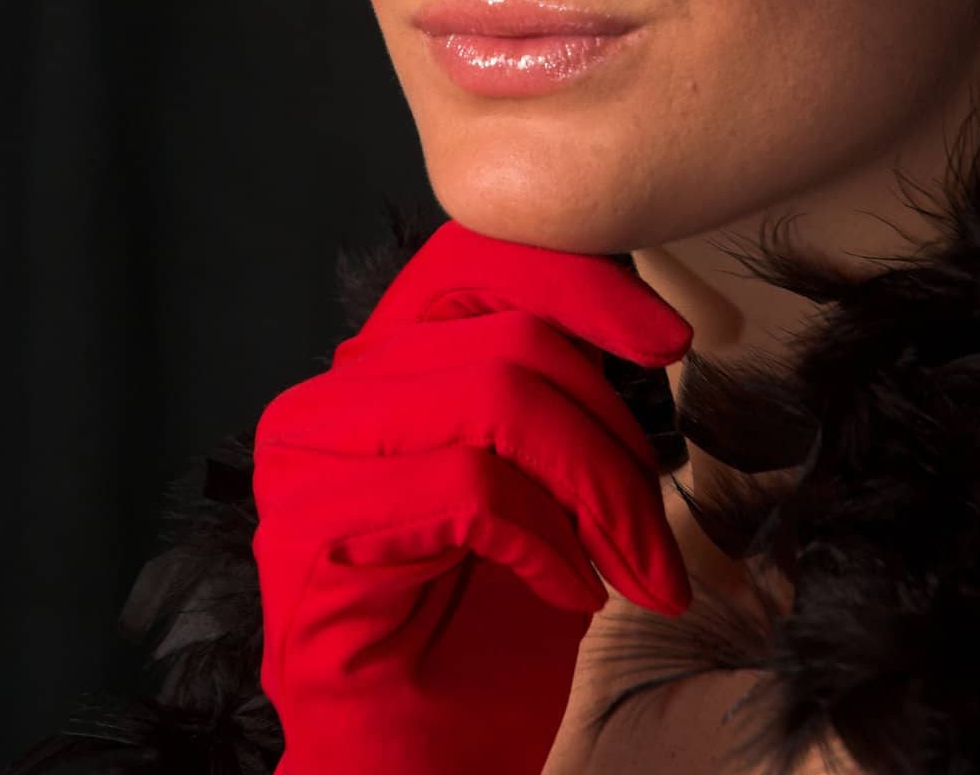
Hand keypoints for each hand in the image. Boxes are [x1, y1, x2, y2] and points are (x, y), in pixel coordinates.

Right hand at [252, 218, 693, 774]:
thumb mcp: (539, 480)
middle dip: (613, 428)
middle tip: (658, 527)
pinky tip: (570, 595)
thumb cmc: (489, 632)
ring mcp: (308, 467)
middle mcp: (328, 400)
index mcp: (378, 369)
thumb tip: (643, 315)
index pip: (471, 256)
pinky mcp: (315, 539)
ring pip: (495, 399)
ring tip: (635, 567)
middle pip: (505, 333)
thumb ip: (551, 387)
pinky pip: (471, 489)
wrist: (428, 770)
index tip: (671, 337)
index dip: (578, 280)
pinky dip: (550, 544)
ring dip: (598, 489)